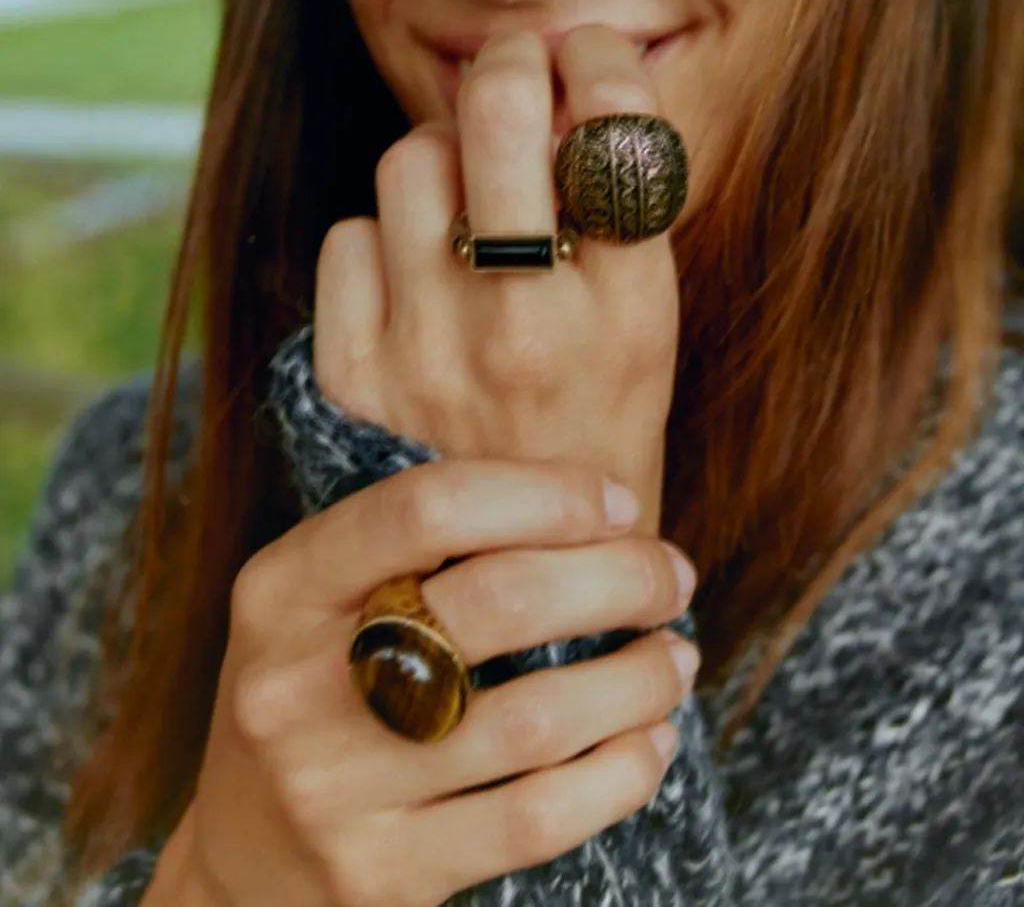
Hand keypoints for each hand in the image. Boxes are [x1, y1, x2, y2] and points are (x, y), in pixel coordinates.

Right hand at [174, 458, 697, 906]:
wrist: (243, 864)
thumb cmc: (315, 693)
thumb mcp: (318, 601)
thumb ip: (414, 547)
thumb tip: (591, 504)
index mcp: (282, 588)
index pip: (428, 507)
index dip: (545, 494)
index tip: (618, 503)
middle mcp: (297, 683)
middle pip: (500, 603)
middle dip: (617, 579)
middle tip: (672, 576)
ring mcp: (339, 788)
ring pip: (537, 718)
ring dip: (638, 679)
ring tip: (676, 656)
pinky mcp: (385, 874)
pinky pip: (537, 817)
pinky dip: (620, 772)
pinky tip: (650, 742)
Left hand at [314, 27, 681, 531]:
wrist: (525, 585)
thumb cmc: (595, 432)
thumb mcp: (645, 327)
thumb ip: (615, 210)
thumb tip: (567, 71)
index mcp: (628, 310)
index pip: (613, 124)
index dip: (595, 59)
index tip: (585, 59)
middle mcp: (529, 324)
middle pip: (495, 111)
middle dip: (506, 65)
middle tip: (513, 71)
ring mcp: (430, 350)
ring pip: (408, 160)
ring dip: (440, 154)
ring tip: (464, 194)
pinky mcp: (352, 375)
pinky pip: (346, 236)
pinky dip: (378, 238)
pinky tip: (412, 273)